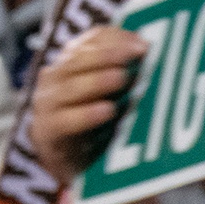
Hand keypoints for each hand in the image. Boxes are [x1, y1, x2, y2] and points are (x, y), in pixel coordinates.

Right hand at [28, 22, 148, 178]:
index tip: (144, 43)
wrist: (73, 164)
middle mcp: (55, 78)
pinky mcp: (47, 132)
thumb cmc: (99, 121)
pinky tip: (106, 110)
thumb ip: (128, 73)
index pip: (91, 40)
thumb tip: (157, 57)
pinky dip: (85, 115)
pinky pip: (65, 121)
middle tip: (137, 53)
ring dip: (97, 81)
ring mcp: (47, 104)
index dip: (116, 38)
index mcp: (72, 61)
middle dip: (108, 55)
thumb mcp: (113, 93)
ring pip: (70, 87)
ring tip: (121, 78)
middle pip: (79, 60)